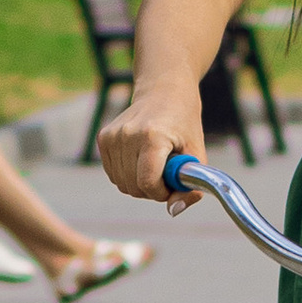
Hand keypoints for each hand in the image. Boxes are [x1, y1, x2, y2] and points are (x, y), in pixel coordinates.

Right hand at [97, 82, 202, 206]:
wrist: (164, 91)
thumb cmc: (184, 124)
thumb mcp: (197, 155)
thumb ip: (190, 187)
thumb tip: (172, 211)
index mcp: (152, 136)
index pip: (147, 182)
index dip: (162, 192)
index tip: (173, 184)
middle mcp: (127, 134)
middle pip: (134, 187)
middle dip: (153, 189)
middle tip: (167, 173)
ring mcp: (112, 136)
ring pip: (123, 184)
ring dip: (140, 184)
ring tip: (155, 164)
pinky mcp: (104, 138)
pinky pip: (114, 175)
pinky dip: (128, 175)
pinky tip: (141, 159)